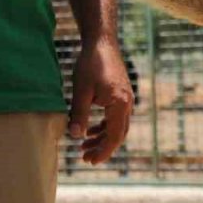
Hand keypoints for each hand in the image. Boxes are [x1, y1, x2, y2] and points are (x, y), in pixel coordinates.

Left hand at [68, 36, 133, 164]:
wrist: (101, 41)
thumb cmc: (91, 63)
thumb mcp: (81, 90)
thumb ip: (79, 114)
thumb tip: (75, 136)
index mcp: (119, 104)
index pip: (115, 136)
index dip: (104, 151)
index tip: (91, 161)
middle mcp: (127, 103)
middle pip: (118, 134)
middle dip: (102, 148)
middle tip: (85, 158)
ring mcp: (125, 98)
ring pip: (116, 126)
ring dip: (102, 138)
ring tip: (85, 146)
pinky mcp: (120, 94)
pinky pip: (115, 117)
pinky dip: (104, 126)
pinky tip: (90, 130)